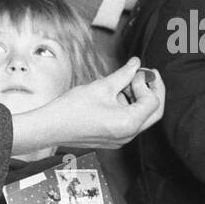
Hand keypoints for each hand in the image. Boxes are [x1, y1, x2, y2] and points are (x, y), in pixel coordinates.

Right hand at [9, 57, 165, 155]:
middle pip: (153, 112)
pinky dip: (129, 106)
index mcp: (129, 123)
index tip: (137, 71)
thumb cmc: (72, 109)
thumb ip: (124, 74)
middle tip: (147, 74)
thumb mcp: (102, 86)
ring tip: (124, 82)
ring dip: (138, 98)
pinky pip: (130, 122)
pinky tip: (116, 94)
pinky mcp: (113, 138)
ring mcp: (121, 139)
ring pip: (142, 117)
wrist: (51, 127)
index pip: (153, 101)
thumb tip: (136, 64)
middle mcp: (128, 135)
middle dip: (152, 91)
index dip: (147, 83)